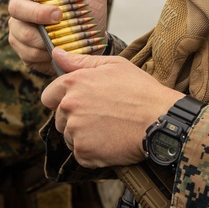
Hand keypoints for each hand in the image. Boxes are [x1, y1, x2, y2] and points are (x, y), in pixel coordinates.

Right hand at [6, 0, 108, 74]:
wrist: (94, 45)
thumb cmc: (90, 12)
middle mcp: (21, 7)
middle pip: (14, 6)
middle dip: (36, 13)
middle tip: (59, 16)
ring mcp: (19, 29)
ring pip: (19, 32)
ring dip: (42, 36)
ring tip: (63, 38)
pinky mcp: (23, 51)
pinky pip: (26, 53)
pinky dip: (44, 53)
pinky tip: (58, 51)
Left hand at [42, 48, 181, 167]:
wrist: (160, 119)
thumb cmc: (140, 90)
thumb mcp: (113, 65)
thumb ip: (80, 60)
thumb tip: (56, 53)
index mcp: (73, 83)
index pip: (48, 96)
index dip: (62, 99)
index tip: (80, 103)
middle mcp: (69, 106)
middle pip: (60, 118)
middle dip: (75, 118)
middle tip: (102, 116)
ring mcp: (75, 130)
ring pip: (69, 137)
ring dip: (84, 136)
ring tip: (109, 128)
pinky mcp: (84, 151)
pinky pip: (81, 154)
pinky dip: (93, 152)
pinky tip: (111, 142)